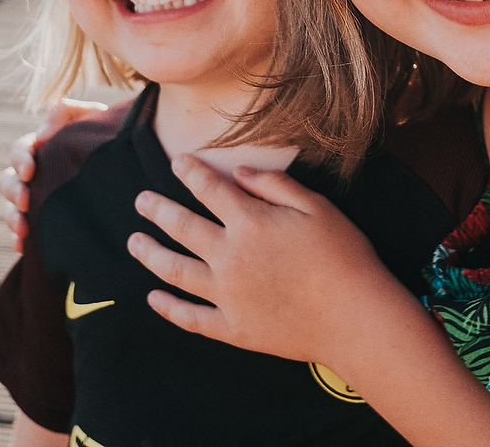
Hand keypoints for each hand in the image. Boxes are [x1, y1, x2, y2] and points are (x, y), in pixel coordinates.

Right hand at [0, 97, 110, 251]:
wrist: (130, 159)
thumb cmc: (107, 134)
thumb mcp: (91, 115)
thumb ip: (65, 113)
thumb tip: (41, 135)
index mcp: (42, 147)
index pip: (20, 150)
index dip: (20, 159)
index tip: (30, 171)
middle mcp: (35, 174)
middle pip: (7, 181)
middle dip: (12, 191)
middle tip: (25, 201)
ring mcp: (37, 197)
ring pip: (10, 208)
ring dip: (12, 217)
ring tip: (24, 228)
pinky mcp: (44, 219)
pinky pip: (23, 232)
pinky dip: (18, 239)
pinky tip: (24, 247)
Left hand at [131, 156, 489, 446]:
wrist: (355, 317)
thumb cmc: (344, 256)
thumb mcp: (317, 206)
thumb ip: (275, 185)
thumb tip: (238, 172)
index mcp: (251, 223)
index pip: (210, 190)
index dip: (190, 173)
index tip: (176, 161)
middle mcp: (230, 257)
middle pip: (182, 228)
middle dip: (158, 210)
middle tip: (140, 201)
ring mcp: (227, 296)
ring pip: (175, 272)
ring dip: (150, 254)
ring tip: (134, 242)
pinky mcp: (232, 329)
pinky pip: (191, 318)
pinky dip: (168, 309)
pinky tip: (154, 298)